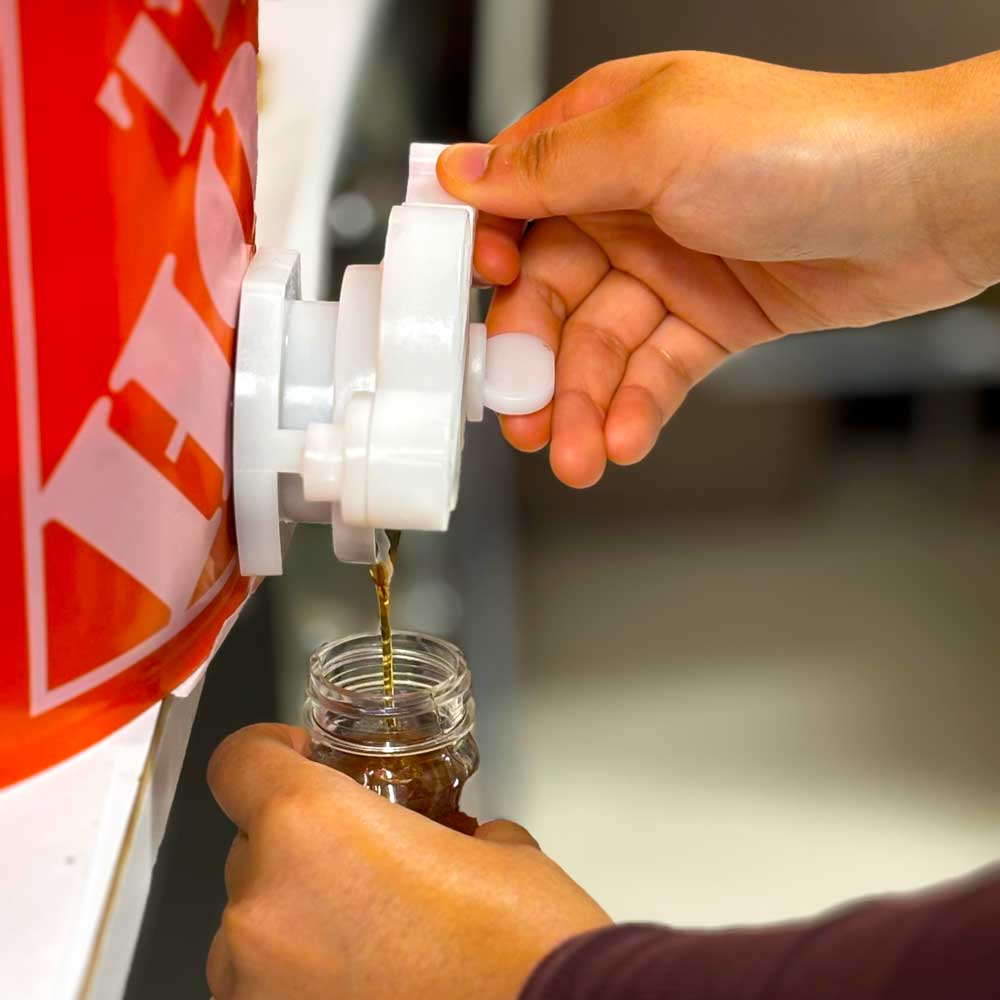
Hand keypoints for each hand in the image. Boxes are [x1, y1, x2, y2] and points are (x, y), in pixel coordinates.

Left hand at [205, 724, 609, 999]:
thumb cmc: (528, 955)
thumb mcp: (501, 854)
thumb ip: (445, 830)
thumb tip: (445, 841)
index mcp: (313, 829)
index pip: (240, 761)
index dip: (266, 751)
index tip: (296, 758)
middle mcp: (263, 908)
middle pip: (252, 850)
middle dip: (305, 853)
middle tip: (370, 872)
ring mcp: (254, 989)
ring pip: (255, 930)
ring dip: (302, 925)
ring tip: (378, 947)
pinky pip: (266, 991)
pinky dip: (304, 985)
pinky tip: (374, 988)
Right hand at [438, 50, 999, 486]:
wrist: (926, 204)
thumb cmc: (809, 144)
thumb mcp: (658, 143)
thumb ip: (551, 170)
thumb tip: (464, 174)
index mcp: (604, 140)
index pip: (511, 204)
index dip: (482, 262)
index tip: (466, 308)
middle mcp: (629, 202)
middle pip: (547, 293)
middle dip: (532, 360)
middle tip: (522, 415)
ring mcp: (670, 266)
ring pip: (598, 346)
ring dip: (581, 403)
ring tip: (575, 453)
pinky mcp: (710, 320)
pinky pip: (653, 371)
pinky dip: (635, 406)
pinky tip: (623, 436)